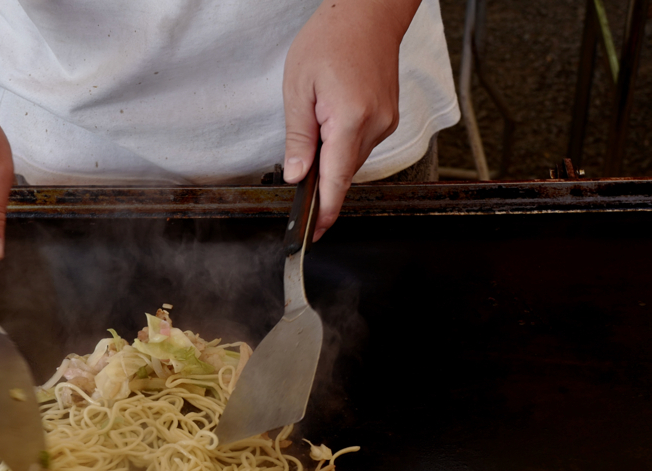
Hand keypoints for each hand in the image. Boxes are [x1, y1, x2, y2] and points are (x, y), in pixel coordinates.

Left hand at [282, 0, 418, 239]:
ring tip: (318, 119)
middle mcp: (375, 126)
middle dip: (320, 177)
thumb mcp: (298, 88)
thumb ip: (298, 138)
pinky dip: (343, 143)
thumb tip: (296, 175)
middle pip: (343, 173)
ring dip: (331, 155)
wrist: (367, 13)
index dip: (324, 212)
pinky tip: (333, 118)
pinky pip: (361, 144)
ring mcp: (386, 123)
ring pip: (351, 160)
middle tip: (299, 163)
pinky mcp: (389, 118)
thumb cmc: (330, 40)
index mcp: (349, 119)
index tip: (314, 233)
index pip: (336, 181)